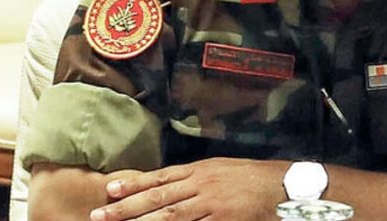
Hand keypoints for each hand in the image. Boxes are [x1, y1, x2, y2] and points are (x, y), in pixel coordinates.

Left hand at [89, 157, 288, 220]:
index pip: (160, 177)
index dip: (133, 184)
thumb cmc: (255, 179)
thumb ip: (197, 179)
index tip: (109, 189)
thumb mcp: (222, 170)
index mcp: (201, 170)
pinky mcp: (223, 220)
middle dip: (126, 207)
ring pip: (169, 216)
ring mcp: (211, 205)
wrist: (286, 186)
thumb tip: (170, 185)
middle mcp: (202, 185)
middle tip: (100, 215)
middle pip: (158, 198)